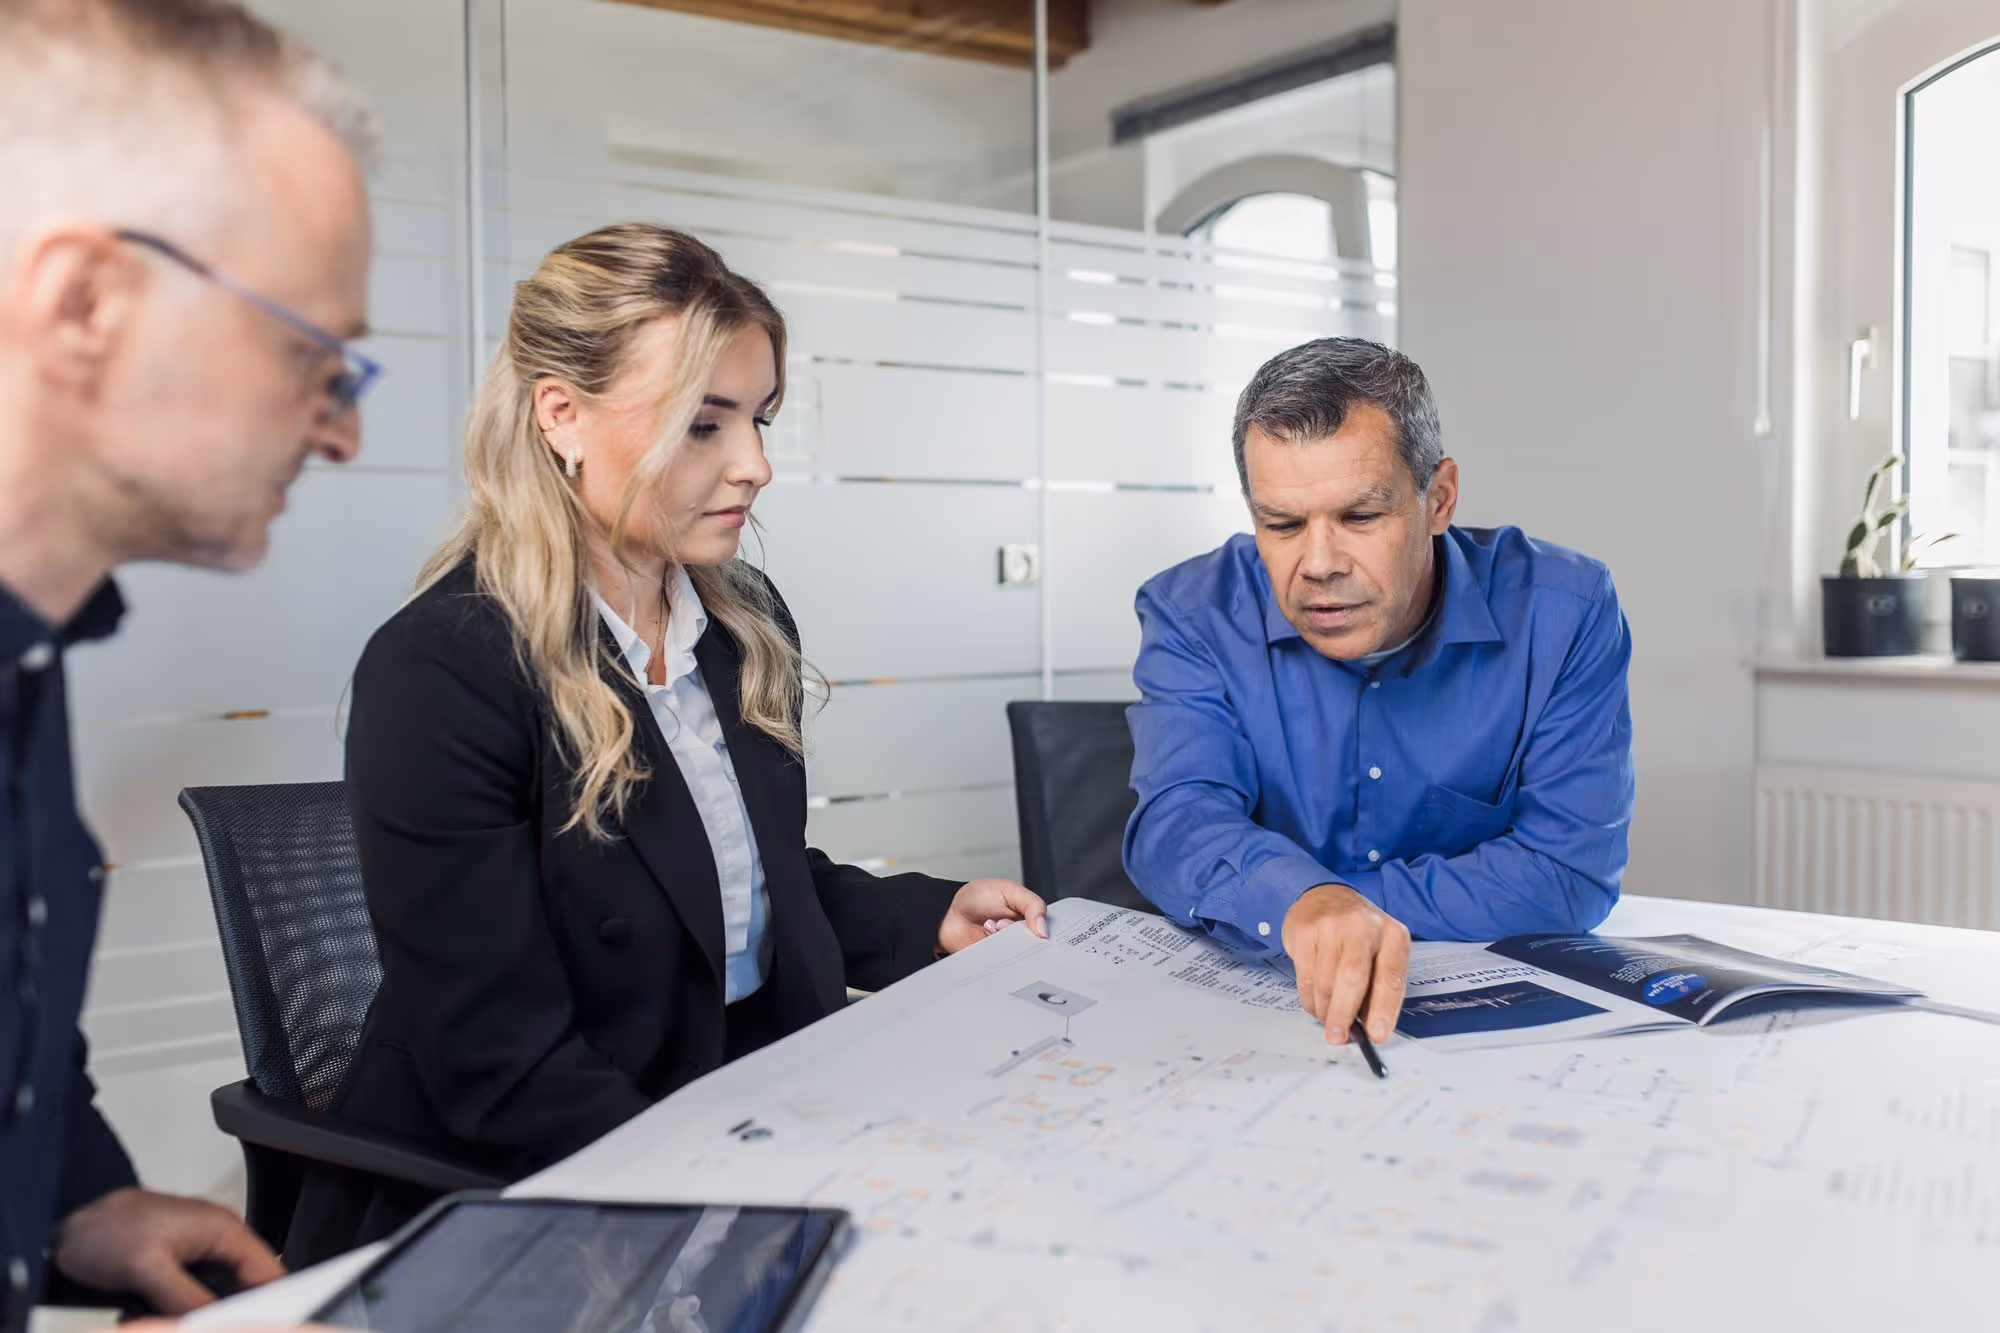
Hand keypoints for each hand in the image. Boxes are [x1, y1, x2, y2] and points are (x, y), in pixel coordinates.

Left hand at [54, 1187, 284, 1314]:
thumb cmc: (105, 1231)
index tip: (263, 1326)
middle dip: (235, 1311)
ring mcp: (201, 1253)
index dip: (271, 1302)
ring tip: (183, 1318)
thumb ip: (186, 1296)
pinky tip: (171, 1316)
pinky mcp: (183, 1268)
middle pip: (248, 1285)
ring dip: (210, 1312)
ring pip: (224, 1293)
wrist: (70, 1230)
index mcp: (222, 1228)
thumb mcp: (147, 1269)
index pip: (267, 1270)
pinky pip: (202, 1295)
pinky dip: (192, 1310)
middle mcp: (217, 1239)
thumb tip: (215, 1319)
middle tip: (215, 1327)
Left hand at [937, 878, 1048, 954]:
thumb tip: (1044, 929)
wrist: (950, 914)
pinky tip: (985, 938)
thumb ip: (1033, 905)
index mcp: (1030, 915)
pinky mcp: (998, 960)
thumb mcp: (1010, 890)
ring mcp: (1010, 947)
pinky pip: (1006, 963)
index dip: (1046, 928)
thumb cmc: (977, 898)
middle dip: (1020, 932)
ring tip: (990, 926)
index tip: (1039, 929)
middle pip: (1036, 943)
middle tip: (1003, 922)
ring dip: (1004, 939)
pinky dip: (996, 952)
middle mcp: (1022, 933)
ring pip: (1021, 953)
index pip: (1049, 926)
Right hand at [1281, 883, 1410, 1045]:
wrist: (1324, 895)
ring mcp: (1330, 926)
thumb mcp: (1380, 951)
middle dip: (1344, 1014)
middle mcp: (1362, 926)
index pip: (1390, 976)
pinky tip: (1316, 1002)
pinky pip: (1305, 978)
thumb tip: (1370, 1026)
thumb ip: (1379, 986)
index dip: (1384, 1009)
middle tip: (1338, 1036)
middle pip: (1352, 978)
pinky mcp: (1303, 932)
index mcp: (1391, 934)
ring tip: (1329, 1018)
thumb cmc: (1358, 931)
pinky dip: (1310, 999)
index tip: (1377, 1034)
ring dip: (1325, 1010)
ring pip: (1324, 983)